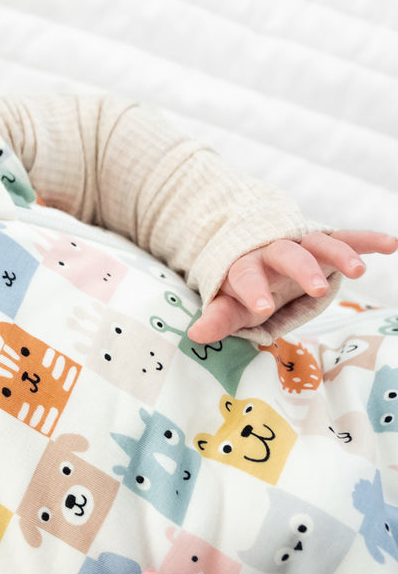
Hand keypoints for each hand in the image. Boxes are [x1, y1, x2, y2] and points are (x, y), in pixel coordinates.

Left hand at [188, 230, 397, 344]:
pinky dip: (367, 239)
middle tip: (318, 289)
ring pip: (320, 244)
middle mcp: (273, 251)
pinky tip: (392, 245)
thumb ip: (218, 318)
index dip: (253, 290)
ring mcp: (301, 244)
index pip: (246, 277)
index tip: (262, 307)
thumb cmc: (243, 287)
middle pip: (286, 255)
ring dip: (340, 253)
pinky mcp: (324, 242)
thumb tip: (195, 335)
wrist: (254, 246)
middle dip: (302, 270)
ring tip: (359, 271)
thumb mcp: (230, 304)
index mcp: (245, 266)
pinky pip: (346, 237)